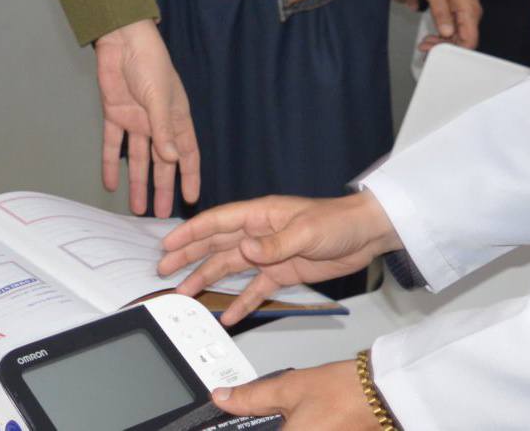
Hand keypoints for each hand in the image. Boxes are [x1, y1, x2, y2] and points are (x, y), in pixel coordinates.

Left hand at [94, 19, 199, 217]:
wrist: (123, 41)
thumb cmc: (150, 63)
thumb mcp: (160, 97)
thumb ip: (164, 129)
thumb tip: (172, 159)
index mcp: (176, 117)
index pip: (187, 153)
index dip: (190, 175)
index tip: (192, 199)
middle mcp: (158, 123)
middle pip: (162, 162)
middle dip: (162, 188)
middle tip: (160, 214)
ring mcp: (136, 121)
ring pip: (139, 159)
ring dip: (138, 183)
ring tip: (137, 208)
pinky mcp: (115, 115)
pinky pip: (114, 145)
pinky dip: (111, 164)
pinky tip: (110, 183)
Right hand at [158, 191, 399, 324]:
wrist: (365, 235)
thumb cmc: (337, 222)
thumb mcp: (305, 231)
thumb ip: (274, 244)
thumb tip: (245, 251)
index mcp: (261, 214)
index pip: (218, 222)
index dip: (191, 232)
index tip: (169, 244)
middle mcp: (260, 233)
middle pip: (216, 245)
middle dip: (189, 256)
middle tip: (164, 270)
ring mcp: (269, 253)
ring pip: (230, 268)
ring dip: (208, 280)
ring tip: (186, 294)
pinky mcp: (282, 272)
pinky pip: (256, 289)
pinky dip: (242, 302)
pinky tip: (229, 315)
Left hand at [211, 360, 375, 428]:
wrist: (382, 393)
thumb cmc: (343, 392)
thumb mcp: (289, 388)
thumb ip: (252, 397)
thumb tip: (223, 398)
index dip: (236, 427)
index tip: (220, 424)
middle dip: (264, 423)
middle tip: (255, 412)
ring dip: (281, 424)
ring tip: (284, 414)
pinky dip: (294, 427)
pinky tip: (295, 420)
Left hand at [418, 0, 481, 50]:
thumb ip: (441, 14)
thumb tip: (446, 32)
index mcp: (469, 10)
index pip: (469, 40)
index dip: (456, 49)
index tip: (440, 51)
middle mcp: (471, 15)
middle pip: (462, 41)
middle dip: (444, 47)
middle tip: (426, 47)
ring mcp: (466, 15)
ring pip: (457, 37)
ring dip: (442, 43)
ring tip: (426, 44)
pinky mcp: (460, 15)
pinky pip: (454, 31)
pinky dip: (443, 36)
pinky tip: (432, 38)